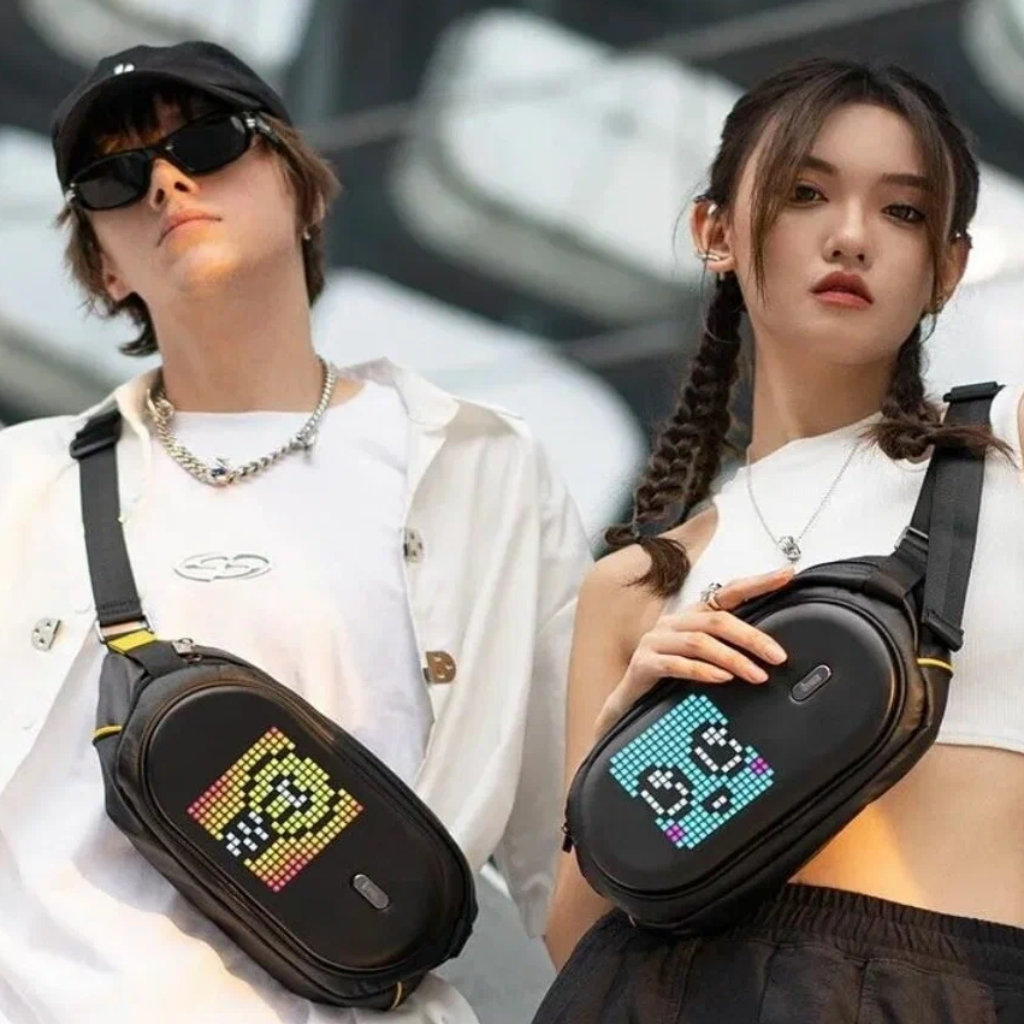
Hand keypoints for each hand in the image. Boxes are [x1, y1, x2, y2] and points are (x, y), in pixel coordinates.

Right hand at [594, 566, 794, 737]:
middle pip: (717, 620)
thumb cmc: (668, 682)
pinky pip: (676, 664)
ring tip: (757, 675)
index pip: (728, 593)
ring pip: (700, 641)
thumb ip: (728, 652)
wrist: (627, 707)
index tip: (785, 576)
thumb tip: (771, 653)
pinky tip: (721, 680)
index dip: (757, 583)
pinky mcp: (642, 664)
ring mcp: (655, 642)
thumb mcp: (702, 662)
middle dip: (752, 637)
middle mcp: (672, 624)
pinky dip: (702, 671)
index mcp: (690, 617)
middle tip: (777, 656)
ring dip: (733, 659)